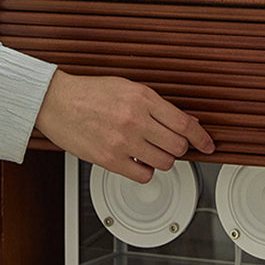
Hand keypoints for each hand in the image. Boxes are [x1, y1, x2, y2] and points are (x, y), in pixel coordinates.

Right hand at [35, 70, 214, 182]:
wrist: (55, 101)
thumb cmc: (90, 93)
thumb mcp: (129, 89)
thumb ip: (159, 107)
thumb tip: (188, 122)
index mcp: (143, 99)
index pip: (185, 124)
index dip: (202, 138)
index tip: (208, 145)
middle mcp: (136, 120)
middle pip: (178, 146)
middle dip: (179, 148)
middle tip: (169, 145)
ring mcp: (123, 141)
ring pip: (165, 163)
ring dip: (162, 159)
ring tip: (149, 151)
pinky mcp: (109, 159)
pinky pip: (144, 175)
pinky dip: (145, 170)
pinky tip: (137, 160)